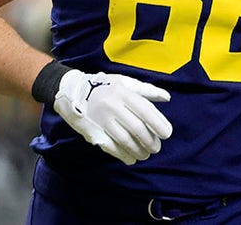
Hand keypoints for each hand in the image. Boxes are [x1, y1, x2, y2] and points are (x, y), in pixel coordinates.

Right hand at [53, 69, 172, 164]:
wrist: (73, 90)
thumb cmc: (105, 86)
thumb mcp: (125, 82)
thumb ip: (147, 90)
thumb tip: (167, 98)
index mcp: (123, 92)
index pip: (145, 110)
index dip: (158, 123)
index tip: (167, 134)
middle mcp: (112, 105)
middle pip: (136, 128)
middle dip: (150, 141)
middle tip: (156, 148)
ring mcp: (101, 119)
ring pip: (124, 140)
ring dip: (138, 150)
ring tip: (146, 154)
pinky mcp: (92, 131)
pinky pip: (110, 147)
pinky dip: (123, 155)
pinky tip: (131, 158)